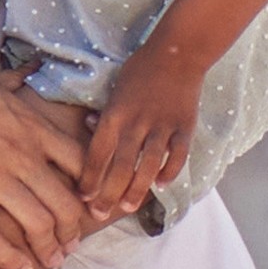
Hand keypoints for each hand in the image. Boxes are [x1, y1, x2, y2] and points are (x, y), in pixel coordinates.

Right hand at [0, 56, 95, 268]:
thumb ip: (18, 84)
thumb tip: (30, 71)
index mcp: (35, 129)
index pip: (83, 165)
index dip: (93, 190)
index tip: (92, 206)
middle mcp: (23, 156)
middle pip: (68, 203)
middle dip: (75, 230)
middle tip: (73, 244)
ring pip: (40, 224)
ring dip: (51, 248)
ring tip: (53, 260)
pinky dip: (10, 259)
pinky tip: (19, 267)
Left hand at [79, 53, 204, 224]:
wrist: (178, 54)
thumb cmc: (141, 69)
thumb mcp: (114, 88)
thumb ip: (105, 113)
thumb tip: (89, 127)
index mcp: (116, 114)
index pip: (98, 153)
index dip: (90, 178)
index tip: (83, 197)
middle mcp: (137, 123)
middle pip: (121, 166)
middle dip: (108, 193)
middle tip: (99, 214)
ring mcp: (162, 126)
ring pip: (148, 166)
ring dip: (136, 189)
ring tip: (127, 207)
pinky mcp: (184, 127)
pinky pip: (177, 156)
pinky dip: (170, 172)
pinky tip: (161, 184)